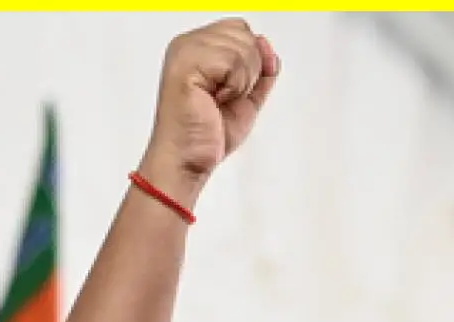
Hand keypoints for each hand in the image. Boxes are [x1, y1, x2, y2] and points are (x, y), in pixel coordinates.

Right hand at [139, 19, 280, 205]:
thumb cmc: (206, 135)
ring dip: (241, 81)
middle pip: (243, 33)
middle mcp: (188, 43)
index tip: (240, 87)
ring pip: (242, 46)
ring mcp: (186, 51)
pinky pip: (233, 60)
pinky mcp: (187, 63)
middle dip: (248, 71)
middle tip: (226, 97)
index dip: (253, 57)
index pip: (240, 29)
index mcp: (198, 47)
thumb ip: (259, 71)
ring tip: (219, 99)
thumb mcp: (245, 97)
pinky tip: (215, 100)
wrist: (188, 161)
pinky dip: (235, 86)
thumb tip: (267, 48)